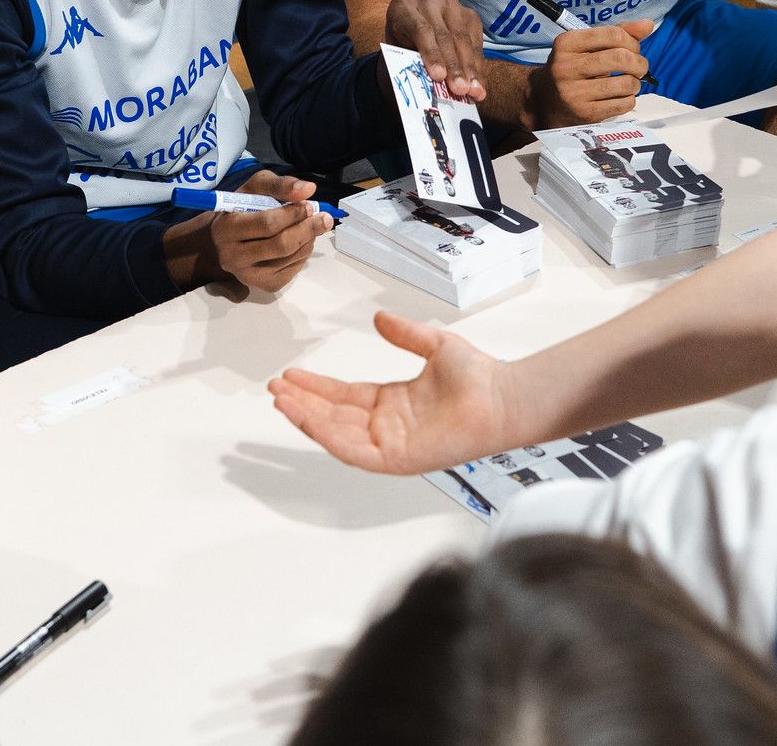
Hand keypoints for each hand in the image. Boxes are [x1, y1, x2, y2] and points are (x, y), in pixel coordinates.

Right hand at [197, 171, 333, 293]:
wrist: (224, 241)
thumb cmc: (242, 209)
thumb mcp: (255, 188)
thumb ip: (280, 184)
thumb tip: (308, 189)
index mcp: (227, 228)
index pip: (268, 223)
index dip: (293, 214)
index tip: (308, 205)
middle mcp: (234, 256)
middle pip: (281, 244)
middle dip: (308, 228)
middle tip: (322, 217)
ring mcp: (249, 275)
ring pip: (292, 256)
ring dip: (309, 239)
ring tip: (309, 226)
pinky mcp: (265, 285)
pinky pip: (294, 268)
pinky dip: (304, 252)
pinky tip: (299, 241)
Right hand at [268, 312, 518, 474]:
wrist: (501, 397)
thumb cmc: (478, 377)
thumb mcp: (434, 345)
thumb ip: (405, 333)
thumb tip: (378, 317)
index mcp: (393, 402)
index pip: (344, 397)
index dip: (316, 387)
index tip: (290, 375)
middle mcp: (388, 426)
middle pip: (334, 416)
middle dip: (303, 403)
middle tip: (274, 388)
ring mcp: (391, 444)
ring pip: (338, 434)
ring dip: (308, 418)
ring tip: (282, 400)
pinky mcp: (398, 459)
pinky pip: (355, 450)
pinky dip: (329, 435)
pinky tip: (309, 417)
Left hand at [383, 0, 486, 101]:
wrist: (413, 26)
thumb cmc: (403, 43)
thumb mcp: (398, 51)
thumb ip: (411, 63)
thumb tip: (430, 88)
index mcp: (403, 7)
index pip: (420, 30)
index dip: (431, 53)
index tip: (439, 77)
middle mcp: (427, 0)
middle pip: (444, 36)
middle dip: (454, 66)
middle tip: (460, 89)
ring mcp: (450, 4)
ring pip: (462, 38)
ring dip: (470, 67)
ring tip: (474, 90)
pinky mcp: (468, 13)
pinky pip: (476, 40)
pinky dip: (477, 63)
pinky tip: (479, 81)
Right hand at [526, 21, 656, 127]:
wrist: (545, 100)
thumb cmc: (573, 68)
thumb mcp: (587, 46)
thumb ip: (617, 33)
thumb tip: (648, 25)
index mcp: (566, 44)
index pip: (612, 35)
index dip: (632, 41)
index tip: (633, 48)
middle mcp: (566, 67)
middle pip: (620, 58)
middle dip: (639, 63)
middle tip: (639, 67)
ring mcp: (574, 93)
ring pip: (626, 83)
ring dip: (636, 83)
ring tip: (630, 82)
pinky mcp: (585, 113)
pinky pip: (623, 104)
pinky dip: (629, 99)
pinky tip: (620, 96)